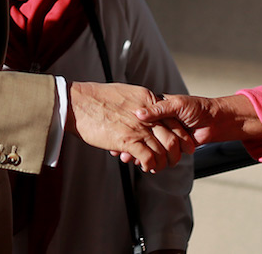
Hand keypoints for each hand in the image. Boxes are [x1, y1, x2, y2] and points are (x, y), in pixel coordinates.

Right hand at [67, 82, 194, 171]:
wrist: (78, 102)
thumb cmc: (97, 98)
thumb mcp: (126, 94)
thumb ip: (140, 103)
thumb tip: (145, 112)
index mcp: (148, 99)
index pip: (173, 120)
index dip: (181, 136)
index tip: (183, 145)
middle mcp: (147, 114)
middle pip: (173, 138)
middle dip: (176, 153)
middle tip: (173, 161)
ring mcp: (138, 127)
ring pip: (163, 150)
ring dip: (163, 162)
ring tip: (159, 167)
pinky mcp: (127, 139)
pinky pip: (148, 157)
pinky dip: (150, 165)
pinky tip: (146, 167)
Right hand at [130, 94, 261, 166]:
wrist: (216, 120)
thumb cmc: (198, 107)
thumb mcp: (177, 104)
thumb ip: (159, 109)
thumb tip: (140, 113)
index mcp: (159, 108)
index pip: (139, 117)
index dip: (128, 124)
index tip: (117, 130)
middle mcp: (159, 122)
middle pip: (139, 133)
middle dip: (128, 141)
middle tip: (118, 149)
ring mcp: (164, 134)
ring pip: (145, 144)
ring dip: (136, 152)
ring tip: (126, 157)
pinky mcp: (170, 145)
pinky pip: (157, 153)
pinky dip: (148, 158)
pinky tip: (140, 162)